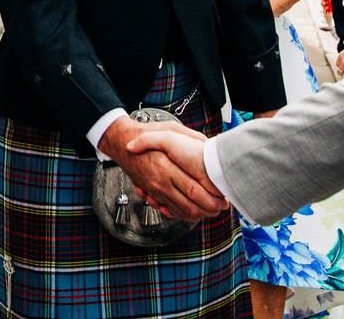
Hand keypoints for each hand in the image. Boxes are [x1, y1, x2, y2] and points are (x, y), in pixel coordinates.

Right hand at [101, 118, 225, 220]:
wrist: (121, 143)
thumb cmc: (144, 133)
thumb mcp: (169, 129)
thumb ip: (190, 137)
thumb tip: (210, 145)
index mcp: (166, 166)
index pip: (193, 189)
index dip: (211, 197)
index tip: (222, 196)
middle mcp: (161, 182)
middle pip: (190, 204)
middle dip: (209, 209)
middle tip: (221, 206)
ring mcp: (156, 190)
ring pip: (181, 211)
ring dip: (200, 214)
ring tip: (212, 210)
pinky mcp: (153, 193)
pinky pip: (170, 210)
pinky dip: (184, 214)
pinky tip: (194, 211)